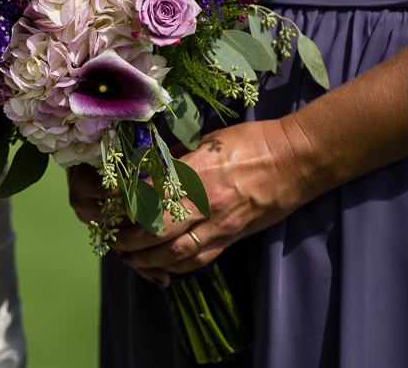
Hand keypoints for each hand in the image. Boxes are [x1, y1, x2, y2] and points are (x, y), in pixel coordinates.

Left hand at [111, 118, 307, 285]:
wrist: (298, 158)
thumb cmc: (253, 141)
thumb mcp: (207, 141)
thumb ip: (177, 159)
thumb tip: (147, 168)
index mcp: (196, 171)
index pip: (149, 195)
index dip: (125, 206)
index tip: (109, 207)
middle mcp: (206, 201)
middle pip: (155, 230)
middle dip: (128, 238)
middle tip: (112, 236)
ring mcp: (221, 223)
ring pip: (174, 252)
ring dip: (146, 258)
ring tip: (128, 256)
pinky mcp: (234, 237)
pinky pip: (199, 259)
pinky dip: (175, 266)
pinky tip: (160, 266)